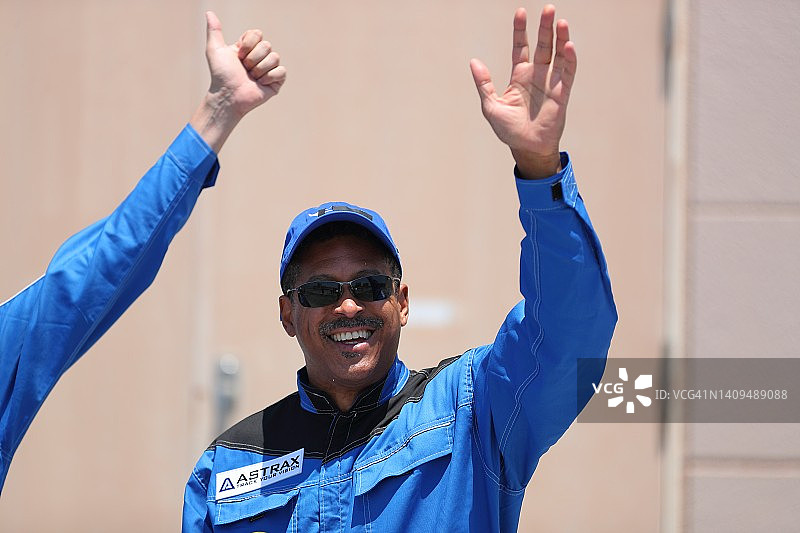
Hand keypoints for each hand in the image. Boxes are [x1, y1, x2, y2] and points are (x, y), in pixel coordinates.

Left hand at [204, 11, 285, 117]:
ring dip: (259, 69)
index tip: (238, 55)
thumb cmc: (221, 75)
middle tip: (244, 69)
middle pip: (267, 45)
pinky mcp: (277, 81)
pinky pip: (281, 71)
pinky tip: (261, 84)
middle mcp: (260, 56)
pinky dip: (269, 77)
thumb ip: (214, 30)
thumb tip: (209, 13)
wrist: (228, 95)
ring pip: (275, 57)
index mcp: (248, 48)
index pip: (257, 34)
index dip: (249, 44)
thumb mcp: (215, 50)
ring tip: (252, 78)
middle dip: (253, 59)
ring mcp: (269, 69)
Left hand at [470, 5, 575, 177]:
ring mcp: (550, 83)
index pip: (521, 47)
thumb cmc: (508, 130)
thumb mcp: (491, 106)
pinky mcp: (561, 93)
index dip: (521, 31)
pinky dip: (569, 59)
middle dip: (545, 27)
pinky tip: (568, 46)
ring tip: (561, 22)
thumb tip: (473, 61)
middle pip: (543, 45)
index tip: (520, 12)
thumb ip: (484, 83)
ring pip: (557, 55)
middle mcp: (537, 76)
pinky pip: (567, 73)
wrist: (526, 148)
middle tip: (549, 8)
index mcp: (519, 76)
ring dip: (560, 38)